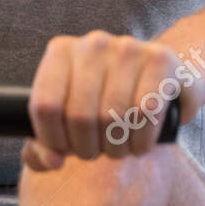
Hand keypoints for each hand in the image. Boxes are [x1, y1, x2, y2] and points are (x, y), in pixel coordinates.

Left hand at [24, 31, 197, 171]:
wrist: (158, 78)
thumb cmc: (102, 103)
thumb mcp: (67, 119)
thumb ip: (43, 146)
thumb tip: (53, 160)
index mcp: (61, 51)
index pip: (45, 106)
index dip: (53, 139)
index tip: (65, 150)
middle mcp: (93, 44)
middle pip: (80, 116)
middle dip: (87, 148)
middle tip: (97, 152)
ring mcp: (128, 48)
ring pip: (114, 116)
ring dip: (116, 148)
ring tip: (119, 149)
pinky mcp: (161, 60)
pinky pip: (147, 111)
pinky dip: (142, 140)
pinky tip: (141, 144)